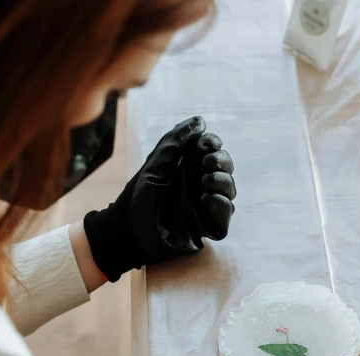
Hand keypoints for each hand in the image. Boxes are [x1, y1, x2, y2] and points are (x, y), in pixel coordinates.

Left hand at [83, 116, 235, 281]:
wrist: (130, 231)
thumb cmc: (138, 197)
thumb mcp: (156, 164)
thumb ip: (176, 140)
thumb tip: (200, 121)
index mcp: (188, 168)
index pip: (212, 151)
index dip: (213, 144)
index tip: (207, 143)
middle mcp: (199, 185)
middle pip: (226, 169)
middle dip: (222, 161)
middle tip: (207, 162)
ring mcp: (204, 206)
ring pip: (230, 191)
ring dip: (223, 181)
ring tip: (205, 181)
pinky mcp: (206, 227)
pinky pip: (225, 215)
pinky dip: (221, 204)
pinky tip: (206, 198)